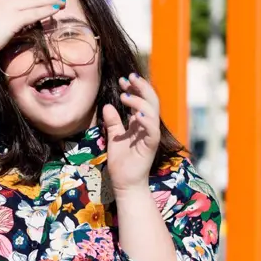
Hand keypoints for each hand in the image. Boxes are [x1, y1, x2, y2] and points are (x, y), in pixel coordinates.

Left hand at [102, 73, 160, 192]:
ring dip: (140, 101)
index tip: (123, 80)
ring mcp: (150, 136)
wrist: (125, 183)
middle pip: (151, 101)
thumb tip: (108, 105)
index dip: (135, 88)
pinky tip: (137, 114)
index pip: (142, 100)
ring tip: (125, 95)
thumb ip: (113, 122)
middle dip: (141, 87)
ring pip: (152, 112)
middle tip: (128, 78)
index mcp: (141, 123)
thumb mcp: (114, 137)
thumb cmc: (122, 163)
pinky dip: (147, 120)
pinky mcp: (150, 146)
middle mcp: (148, 127)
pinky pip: (152, 130)